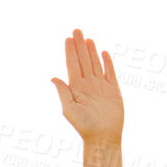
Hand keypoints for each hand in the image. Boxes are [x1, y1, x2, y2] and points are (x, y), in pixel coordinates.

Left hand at [50, 28, 122, 144]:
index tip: (68, 38)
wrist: (103, 136)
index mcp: (75, 88)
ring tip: (87, 39)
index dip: (70, 51)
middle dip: (79, 46)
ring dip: (91, 51)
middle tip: (76, 30)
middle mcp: (87, 85)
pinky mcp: (113, 90)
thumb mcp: (69, 109)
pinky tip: (103, 53)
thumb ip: (63, 92)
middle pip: (83, 60)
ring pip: (95, 64)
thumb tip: (53, 78)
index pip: (72, 65)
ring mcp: (100, 86)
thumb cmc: (84, 126)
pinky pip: (110, 72)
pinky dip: (107, 62)